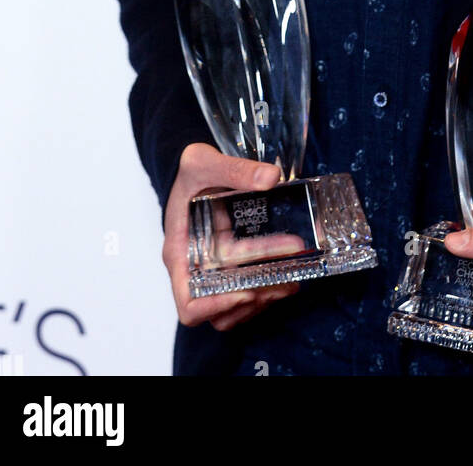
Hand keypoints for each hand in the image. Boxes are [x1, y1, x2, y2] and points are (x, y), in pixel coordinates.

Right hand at [163, 142, 302, 332]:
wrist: (199, 170)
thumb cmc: (192, 171)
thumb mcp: (202, 161)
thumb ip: (234, 168)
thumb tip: (271, 178)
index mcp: (180, 253)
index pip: (188, 302)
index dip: (214, 306)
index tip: (245, 292)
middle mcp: (195, 270)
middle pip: (218, 312)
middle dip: (253, 299)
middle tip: (283, 281)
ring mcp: (213, 271)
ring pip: (236, 309)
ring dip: (264, 300)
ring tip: (291, 282)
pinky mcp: (231, 267)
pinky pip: (247, 293)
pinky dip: (267, 291)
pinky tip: (290, 275)